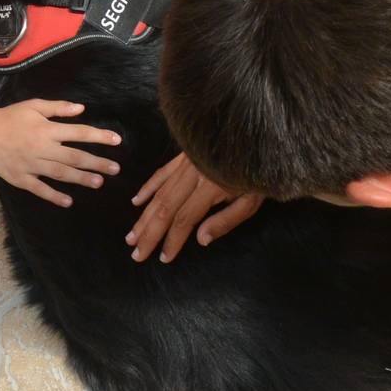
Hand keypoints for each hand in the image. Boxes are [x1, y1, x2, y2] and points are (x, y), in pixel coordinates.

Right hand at [0, 100, 121, 206]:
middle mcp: (42, 148)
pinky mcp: (21, 178)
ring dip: (81, 179)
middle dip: (97, 163)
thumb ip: (58, 107)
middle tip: (115, 169)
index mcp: (47, 129)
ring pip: (61, 174)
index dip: (99, 137)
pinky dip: (54, 196)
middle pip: (75, 157)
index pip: (79, 133)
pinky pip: (40, 189)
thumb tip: (81, 109)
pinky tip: (68, 201)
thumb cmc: (10, 117)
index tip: (117, 141)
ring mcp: (31, 165)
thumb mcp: (34, 105)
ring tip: (98, 183)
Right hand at [126, 152, 262, 262]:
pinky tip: (137, 201)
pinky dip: (148, 187)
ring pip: (160, 192)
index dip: (173, 240)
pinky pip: (162, 172)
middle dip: (150, 233)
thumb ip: (226, 220)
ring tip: (131, 236)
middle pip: (166, 208)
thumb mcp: (251, 200)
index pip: (184, 218)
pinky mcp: (184, 155)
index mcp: (211, 187)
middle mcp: (193, 174)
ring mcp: (186, 162)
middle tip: (136, 254)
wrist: (256, 133)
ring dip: (144, 216)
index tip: (164, 258)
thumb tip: (200, 240)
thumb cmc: (259, 172)